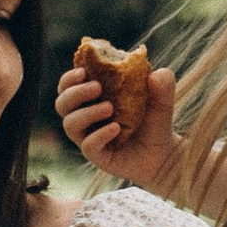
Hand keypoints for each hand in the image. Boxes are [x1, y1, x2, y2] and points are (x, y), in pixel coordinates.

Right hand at [56, 54, 182, 193]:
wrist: (164, 154)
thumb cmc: (155, 122)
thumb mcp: (162, 100)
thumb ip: (163, 85)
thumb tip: (156, 74)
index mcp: (92, 99)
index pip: (68, 86)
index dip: (69, 78)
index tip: (83, 71)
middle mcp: (86, 118)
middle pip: (62, 103)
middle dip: (75, 93)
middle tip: (97, 87)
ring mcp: (89, 137)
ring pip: (70, 124)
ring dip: (87, 113)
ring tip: (109, 108)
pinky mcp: (97, 155)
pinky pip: (88, 145)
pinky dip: (99, 134)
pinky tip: (115, 128)